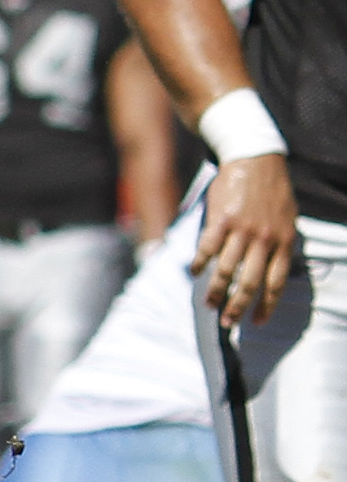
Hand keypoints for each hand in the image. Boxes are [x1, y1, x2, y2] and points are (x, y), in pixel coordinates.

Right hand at [194, 151, 296, 327]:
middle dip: (237, 306)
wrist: (256, 158)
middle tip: (227, 322)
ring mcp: (242, 229)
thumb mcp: (287, 218)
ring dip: (215, 290)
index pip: (275, 282)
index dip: (266, 305)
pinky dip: (200, 263)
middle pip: (250, 282)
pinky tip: (195, 272)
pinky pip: (208, 248)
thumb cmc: (272, 191)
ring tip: (208, 303)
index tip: (256, 322)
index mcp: (284, 240)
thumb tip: (271, 271)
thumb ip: (279, 243)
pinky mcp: (221, 219)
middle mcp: (264, 238)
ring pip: (226, 269)